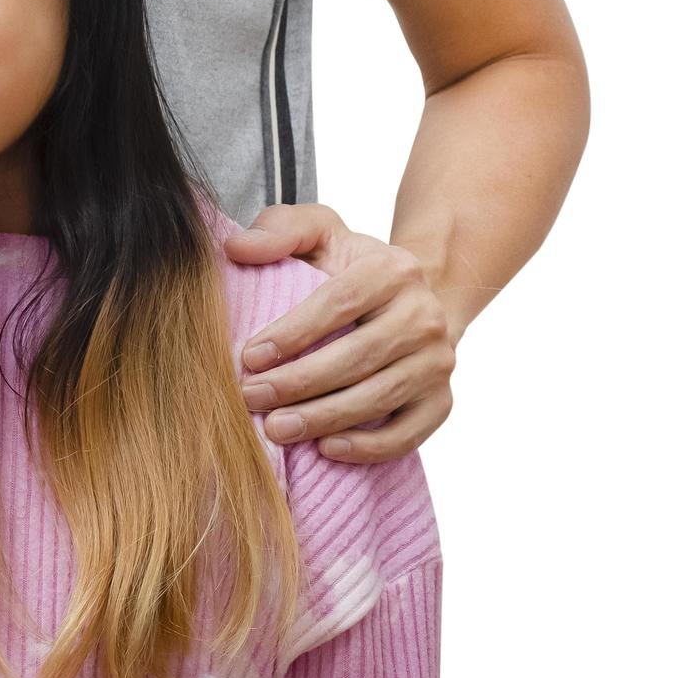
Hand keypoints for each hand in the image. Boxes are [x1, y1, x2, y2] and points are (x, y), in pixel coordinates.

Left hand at [225, 203, 457, 463]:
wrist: (415, 299)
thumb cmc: (352, 269)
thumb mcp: (319, 232)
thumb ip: (279, 229)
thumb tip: (237, 249)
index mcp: (394, 270)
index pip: (339, 303)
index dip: (293, 333)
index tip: (250, 357)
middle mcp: (424, 315)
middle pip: (358, 356)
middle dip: (299, 382)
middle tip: (252, 397)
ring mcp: (437, 362)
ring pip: (378, 397)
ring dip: (324, 418)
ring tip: (276, 427)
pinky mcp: (440, 401)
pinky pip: (407, 434)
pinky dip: (367, 447)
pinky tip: (326, 448)